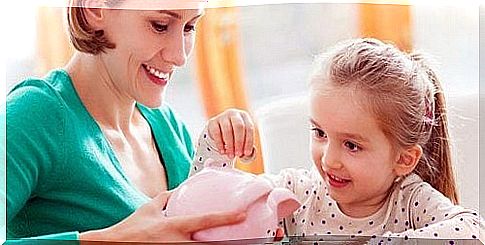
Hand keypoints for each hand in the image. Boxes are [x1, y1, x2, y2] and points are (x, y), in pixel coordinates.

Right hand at [79, 191, 245, 242]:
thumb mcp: (149, 208)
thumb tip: (178, 190)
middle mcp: (177, 242)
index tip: (243, 214)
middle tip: (247, 238)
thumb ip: (166, 198)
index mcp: (174, 225)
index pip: (205, 220)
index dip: (226, 217)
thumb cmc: (131, 228)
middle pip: (209, 244)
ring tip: (235, 242)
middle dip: (226, 242)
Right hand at [207, 109, 254, 158]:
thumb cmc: (235, 136)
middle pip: (239, 126)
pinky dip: (220, 144)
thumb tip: (250, 154)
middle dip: (239, 142)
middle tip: (238, 154)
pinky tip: (222, 151)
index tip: (247, 153)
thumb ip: (248, 149)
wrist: (219, 131)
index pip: (249, 128)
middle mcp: (234, 114)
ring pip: (227, 130)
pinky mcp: (212, 122)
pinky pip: (216, 133)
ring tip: (231, 155)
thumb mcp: (243, 141)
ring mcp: (222, 117)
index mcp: (244, 116)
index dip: (249, 141)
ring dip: (230, 145)